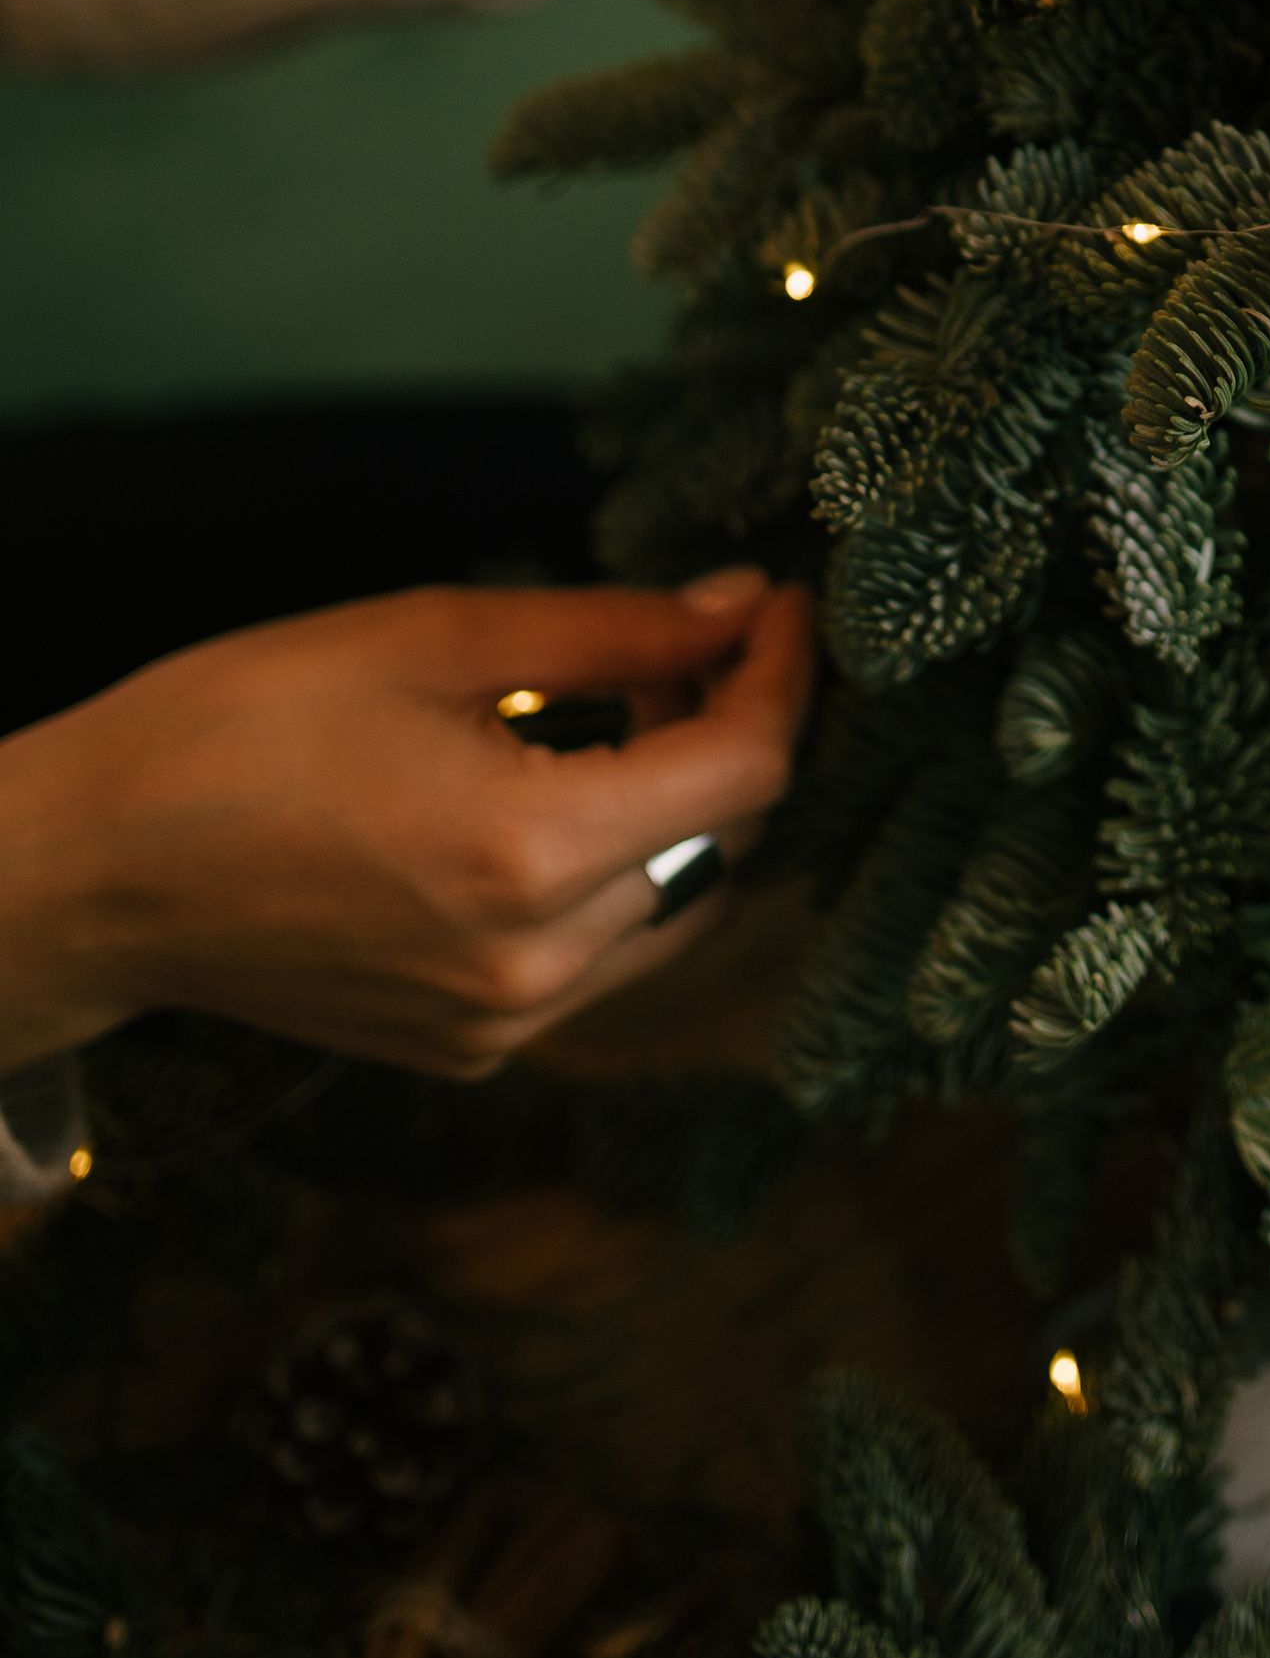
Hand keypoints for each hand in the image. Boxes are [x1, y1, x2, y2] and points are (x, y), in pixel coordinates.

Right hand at [0, 572, 815, 1075]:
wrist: (99, 870)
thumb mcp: (438, 636)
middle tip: (697, 642)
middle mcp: (534, 967)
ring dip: (687, 810)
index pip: (747, 772)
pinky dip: (623, 877)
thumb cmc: (245, 727)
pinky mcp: (468, 1053)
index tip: (777, 603)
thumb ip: (617, 632)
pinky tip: (565, 799)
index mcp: (531, 855)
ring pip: (679, 910)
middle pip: (726, 841)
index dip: (782, 674)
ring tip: (635, 714)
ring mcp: (502, 1028)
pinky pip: (605, 962)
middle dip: (734, 732)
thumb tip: (738, 610)